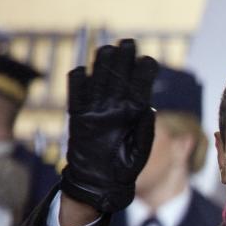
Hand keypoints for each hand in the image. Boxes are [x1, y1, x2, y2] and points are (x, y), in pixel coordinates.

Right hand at [60, 39, 157, 213]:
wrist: (100, 182)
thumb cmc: (124, 168)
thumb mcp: (139, 151)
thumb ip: (145, 131)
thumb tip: (148, 109)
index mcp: (134, 113)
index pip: (140, 87)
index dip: (144, 73)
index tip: (149, 60)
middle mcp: (115, 107)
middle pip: (119, 77)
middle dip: (124, 60)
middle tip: (128, 43)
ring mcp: (96, 110)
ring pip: (99, 81)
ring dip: (102, 65)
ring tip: (108, 49)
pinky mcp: (79, 117)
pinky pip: (76, 96)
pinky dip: (78, 84)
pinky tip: (82, 71)